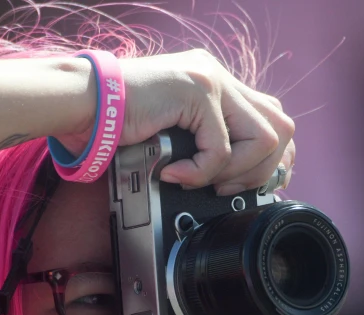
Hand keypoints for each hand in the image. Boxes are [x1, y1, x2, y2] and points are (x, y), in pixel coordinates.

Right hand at [55, 49, 295, 195]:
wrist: (81, 104)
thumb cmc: (116, 123)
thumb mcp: (173, 132)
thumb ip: (203, 139)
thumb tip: (233, 176)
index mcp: (216, 84)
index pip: (270, 116)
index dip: (271, 157)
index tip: (250, 183)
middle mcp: (219, 76)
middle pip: (281, 125)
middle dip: (262, 169)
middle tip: (227, 188)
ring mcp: (211, 79)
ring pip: (263, 137)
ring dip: (235, 172)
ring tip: (200, 179)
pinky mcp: (196, 90)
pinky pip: (221, 148)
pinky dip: (200, 172)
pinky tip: (174, 171)